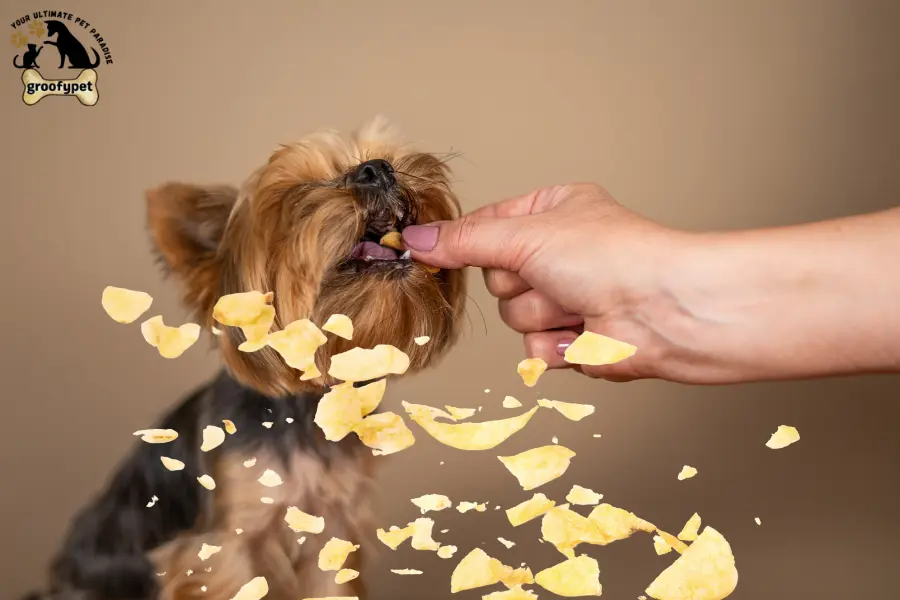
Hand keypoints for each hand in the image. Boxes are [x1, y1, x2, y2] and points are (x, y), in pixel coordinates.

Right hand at [402, 183, 693, 381]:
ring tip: (580, 303)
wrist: (666, 312)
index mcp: (552, 212)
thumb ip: (464, 242)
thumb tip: (416, 239)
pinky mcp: (576, 340)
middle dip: (521, 283)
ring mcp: (568, 298)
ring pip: (515, 319)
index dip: (464, 242)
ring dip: (543, 315)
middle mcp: (559, 254)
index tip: (429, 249)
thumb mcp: (525, 235)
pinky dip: (559, 344)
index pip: (485, 227)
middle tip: (554, 274)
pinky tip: (588, 331)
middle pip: (496, 279)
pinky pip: (536, 350)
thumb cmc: (615, 257)